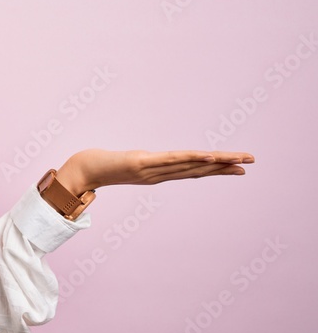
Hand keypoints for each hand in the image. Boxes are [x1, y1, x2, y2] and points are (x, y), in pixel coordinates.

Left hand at [56, 149, 254, 193]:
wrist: (81, 171)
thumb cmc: (102, 166)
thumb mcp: (126, 163)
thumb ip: (138, 164)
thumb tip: (149, 160)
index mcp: (158, 174)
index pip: (193, 171)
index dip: (217, 170)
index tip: (239, 167)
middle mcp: (159, 175)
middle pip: (198, 170)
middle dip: (225, 166)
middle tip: (251, 163)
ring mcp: (152, 170)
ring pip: (189, 166)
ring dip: (216, 163)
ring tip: (238, 160)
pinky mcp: (141, 163)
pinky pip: (171, 161)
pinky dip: (190, 159)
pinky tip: (207, 157)